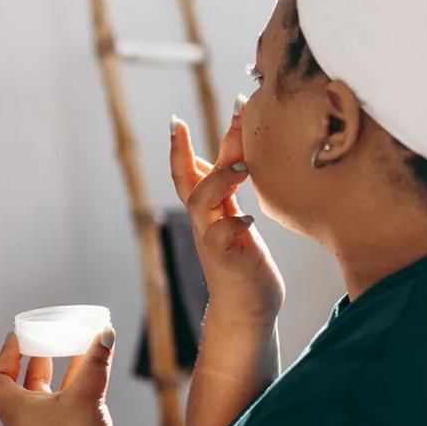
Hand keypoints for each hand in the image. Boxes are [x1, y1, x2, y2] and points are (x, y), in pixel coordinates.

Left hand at [0, 330, 122, 425]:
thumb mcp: (86, 397)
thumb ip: (95, 362)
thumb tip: (104, 333)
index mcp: (13, 408)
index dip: (3, 353)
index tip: (21, 336)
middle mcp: (22, 417)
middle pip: (14, 378)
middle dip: (28, 355)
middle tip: (42, 336)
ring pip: (39, 388)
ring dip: (50, 366)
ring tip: (63, 345)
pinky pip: (59, 399)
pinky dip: (69, 381)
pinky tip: (87, 367)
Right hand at [169, 105, 284, 323]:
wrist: (246, 310)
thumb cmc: (244, 262)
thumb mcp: (232, 218)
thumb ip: (226, 192)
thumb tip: (219, 158)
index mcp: (207, 211)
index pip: (187, 173)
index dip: (179, 148)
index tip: (177, 122)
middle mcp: (204, 223)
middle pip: (188, 180)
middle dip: (194, 149)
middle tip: (227, 115)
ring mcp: (212, 241)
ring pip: (200, 203)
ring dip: (219, 180)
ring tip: (244, 166)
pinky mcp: (226, 260)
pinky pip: (220, 237)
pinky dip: (232, 224)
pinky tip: (249, 219)